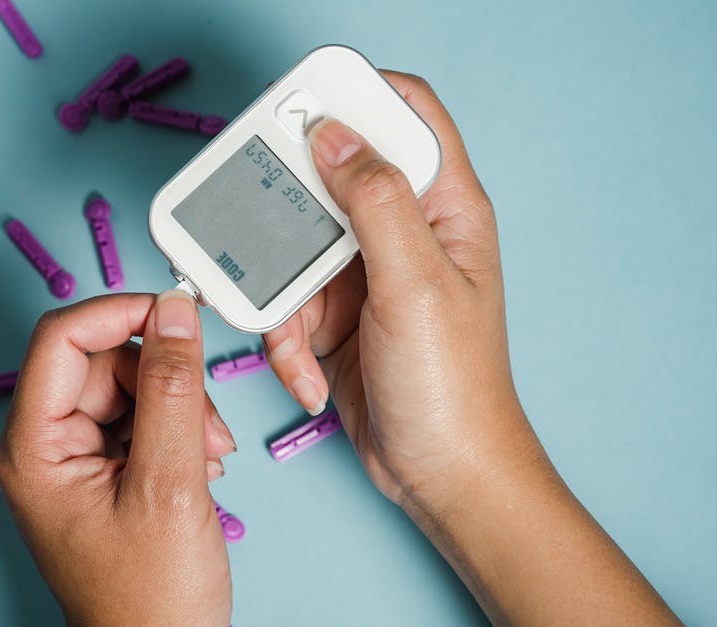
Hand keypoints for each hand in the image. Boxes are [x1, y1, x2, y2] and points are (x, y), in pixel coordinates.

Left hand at [0, 291, 233, 625]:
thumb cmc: (150, 598)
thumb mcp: (170, 483)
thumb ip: (173, 389)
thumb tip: (174, 311)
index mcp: (33, 448)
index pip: (61, 339)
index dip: (119, 314)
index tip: (175, 312)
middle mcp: (42, 447)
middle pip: (102, 361)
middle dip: (164, 379)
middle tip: (206, 426)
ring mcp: (71, 459)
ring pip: (128, 387)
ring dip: (178, 408)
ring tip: (207, 457)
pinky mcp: (100, 471)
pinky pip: (138, 418)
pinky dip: (176, 430)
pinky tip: (200, 464)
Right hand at [264, 70, 527, 509]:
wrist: (439, 476)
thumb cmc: (452, 387)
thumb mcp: (414, 285)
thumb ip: (375, 203)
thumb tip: (335, 135)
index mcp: (444, 209)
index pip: (406, 115)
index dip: (355, 97)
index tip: (299, 110)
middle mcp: (404, 232)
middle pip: (330, 178)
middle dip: (289, 212)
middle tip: (264, 234)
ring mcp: (367, 275)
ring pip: (294, 247)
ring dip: (282, 300)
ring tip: (300, 344)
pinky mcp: (336, 315)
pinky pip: (286, 302)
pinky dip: (285, 342)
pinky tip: (310, 376)